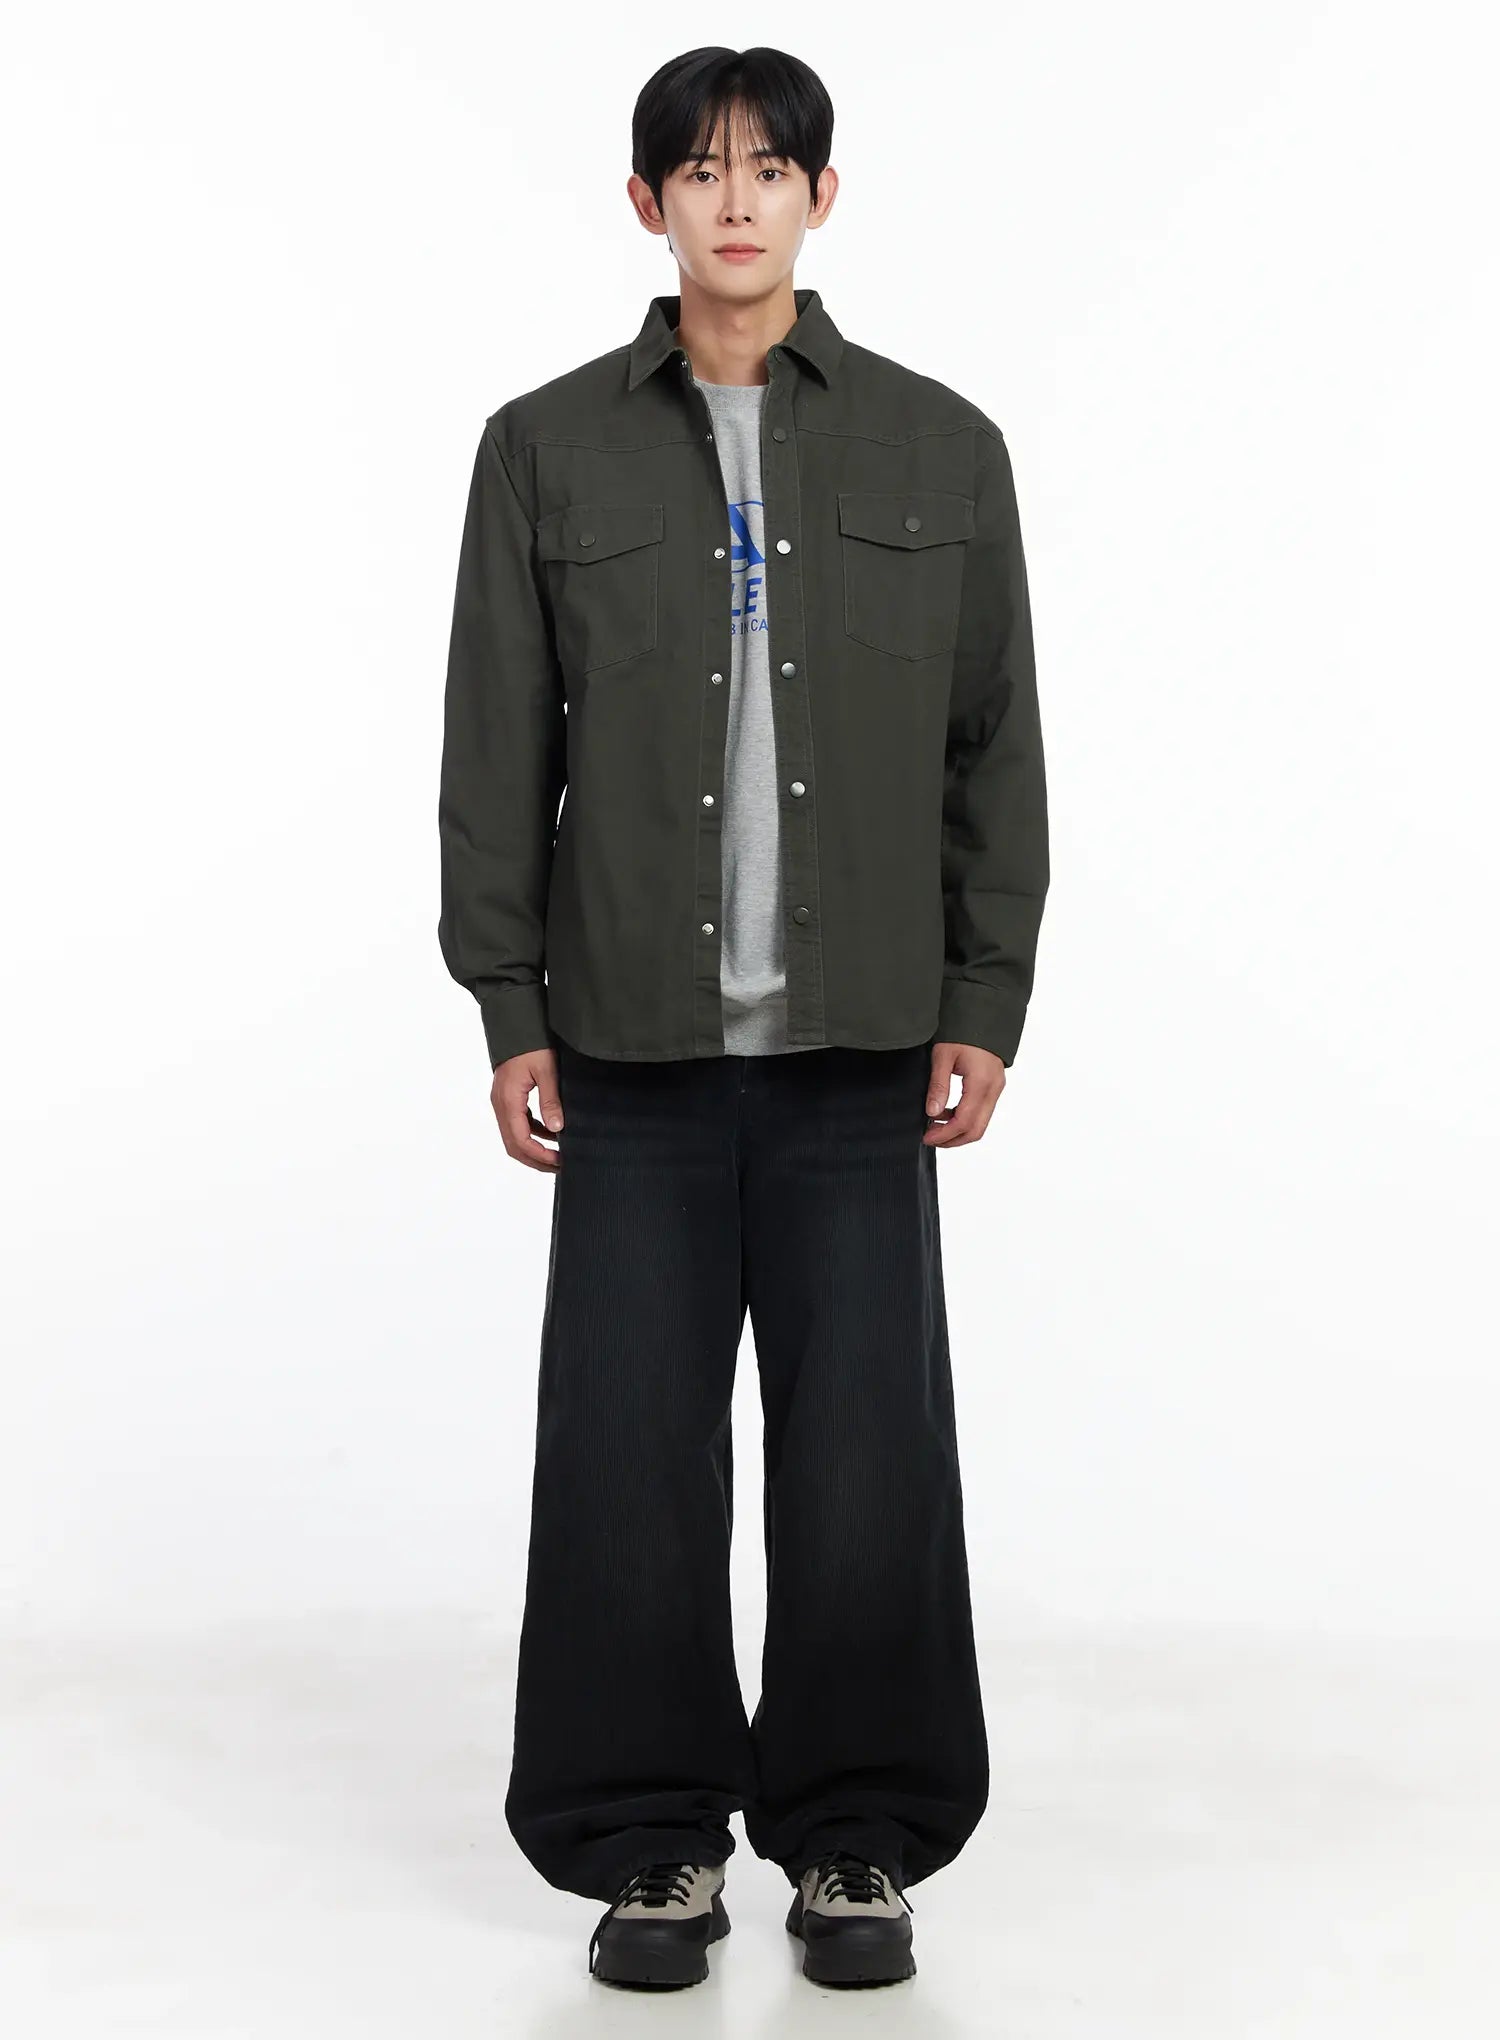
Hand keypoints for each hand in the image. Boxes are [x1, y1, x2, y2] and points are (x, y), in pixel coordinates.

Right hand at [491, 1047, 564, 1172]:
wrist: (516, 1024)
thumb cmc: (531, 1043)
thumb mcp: (546, 1070)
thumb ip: (550, 1100)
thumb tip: (557, 1128)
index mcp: (508, 1100)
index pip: (520, 1140)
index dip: (540, 1155)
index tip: (560, 1161)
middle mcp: (500, 1104)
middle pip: (513, 1144)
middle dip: (536, 1159)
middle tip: (560, 1165)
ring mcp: (502, 1101)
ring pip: (514, 1136)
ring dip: (534, 1148)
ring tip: (558, 1154)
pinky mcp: (508, 1097)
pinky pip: (518, 1123)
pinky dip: (533, 1133)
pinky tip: (551, 1133)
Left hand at [923, 1040, 1005, 1146]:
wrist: (983, 1014)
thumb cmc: (963, 1030)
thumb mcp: (943, 1055)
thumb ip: (938, 1086)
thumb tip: (932, 1112)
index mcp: (981, 1083)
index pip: (964, 1122)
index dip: (944, 1135)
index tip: (927, 1137)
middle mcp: (993, 1089)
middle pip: (976, 1130)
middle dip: (952, 1139)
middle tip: (930, 1137)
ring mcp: (996, 1089)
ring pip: (980, 1124)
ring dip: (958, 1130)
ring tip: (934, 1126)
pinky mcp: (994, 1086)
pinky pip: (981, 1112)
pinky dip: (964, 1118)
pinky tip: (945, 1112)